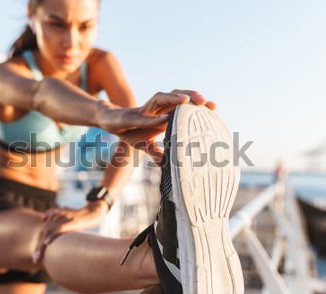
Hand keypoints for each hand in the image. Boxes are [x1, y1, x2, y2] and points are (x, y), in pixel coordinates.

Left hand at [33, 201, 107, 263]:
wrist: (92, 213)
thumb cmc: (79, 218)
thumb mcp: (65, 219)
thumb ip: (55, 220)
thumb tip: (43, 223)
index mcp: (54, 216)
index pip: (43, 232)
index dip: (39, 244)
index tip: (36, 258)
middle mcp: (58, 216)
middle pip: (44, 232)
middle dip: (39, 247)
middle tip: (36, 260)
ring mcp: (65, 217)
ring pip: (49, 231)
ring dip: (42, 245)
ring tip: (39, 257)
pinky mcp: (72, 221)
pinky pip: (60, 228)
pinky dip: (52, 235)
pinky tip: (47, 243)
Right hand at [100, 90, 215, 163]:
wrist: (110, 123)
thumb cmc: (131, 131)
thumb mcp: (146, 145)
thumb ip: (157, 152)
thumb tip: (166, 164)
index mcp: (164, 113)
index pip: (184, 105)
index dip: (199, 105)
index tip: (214, 108)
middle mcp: (157, 108)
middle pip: (177, 96)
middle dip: (192, 96)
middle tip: (208, 103)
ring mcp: (145, 109)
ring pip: (162, 97)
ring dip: (175, 98)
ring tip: (188, 101)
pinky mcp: (132, 115)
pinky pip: (145, 115)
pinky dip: (156, 116)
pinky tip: (166, 118)